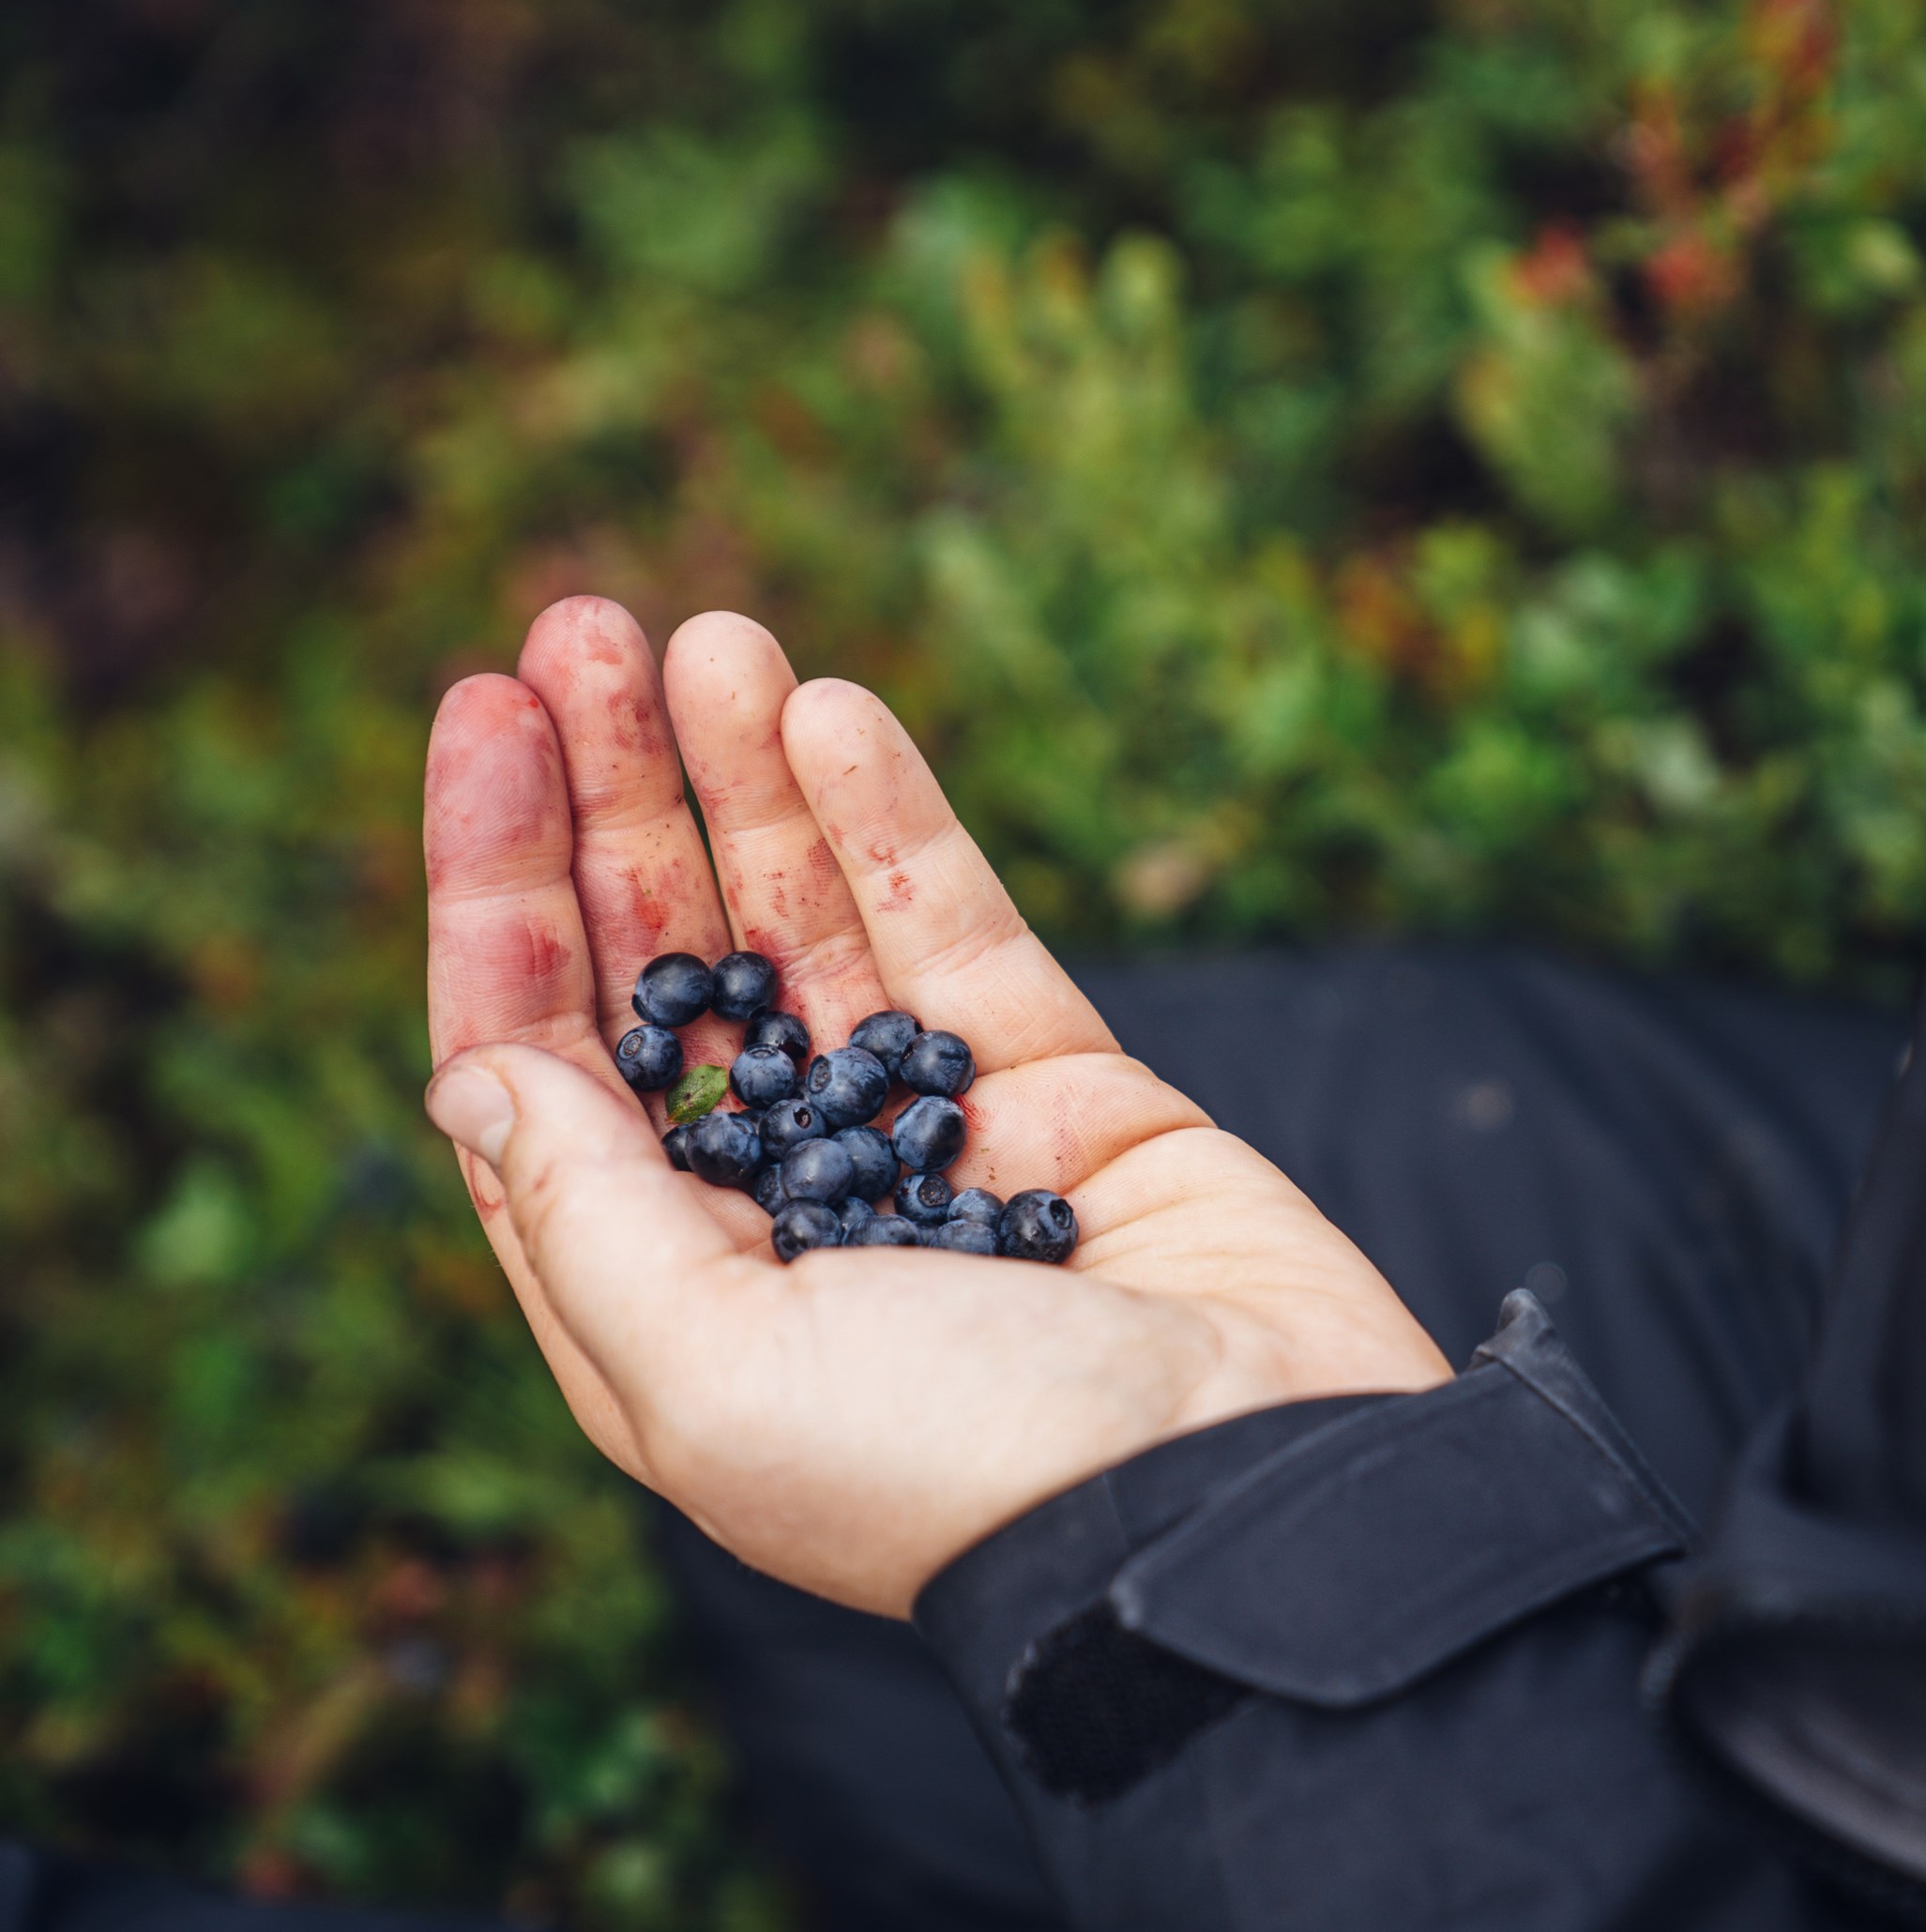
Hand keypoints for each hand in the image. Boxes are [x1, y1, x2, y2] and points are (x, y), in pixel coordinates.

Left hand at [421, 597, 1449, 1616]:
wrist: (1243, 1498)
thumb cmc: (960, 1472)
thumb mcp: (718, 1379)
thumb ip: (589, 1217)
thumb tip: (481, 1074)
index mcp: (672, 1292)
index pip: (544, 1054)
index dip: (500, 886)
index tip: (485, 723)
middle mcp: (783, 1201)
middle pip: (668, 960)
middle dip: (617, 795)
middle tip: (582, 628)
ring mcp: (928, 1133)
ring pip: (809, 917)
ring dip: (747, 774)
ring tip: (710, 634)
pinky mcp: (1065, 1086)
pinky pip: (957, 927)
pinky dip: (893, 819)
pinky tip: (832, 714)